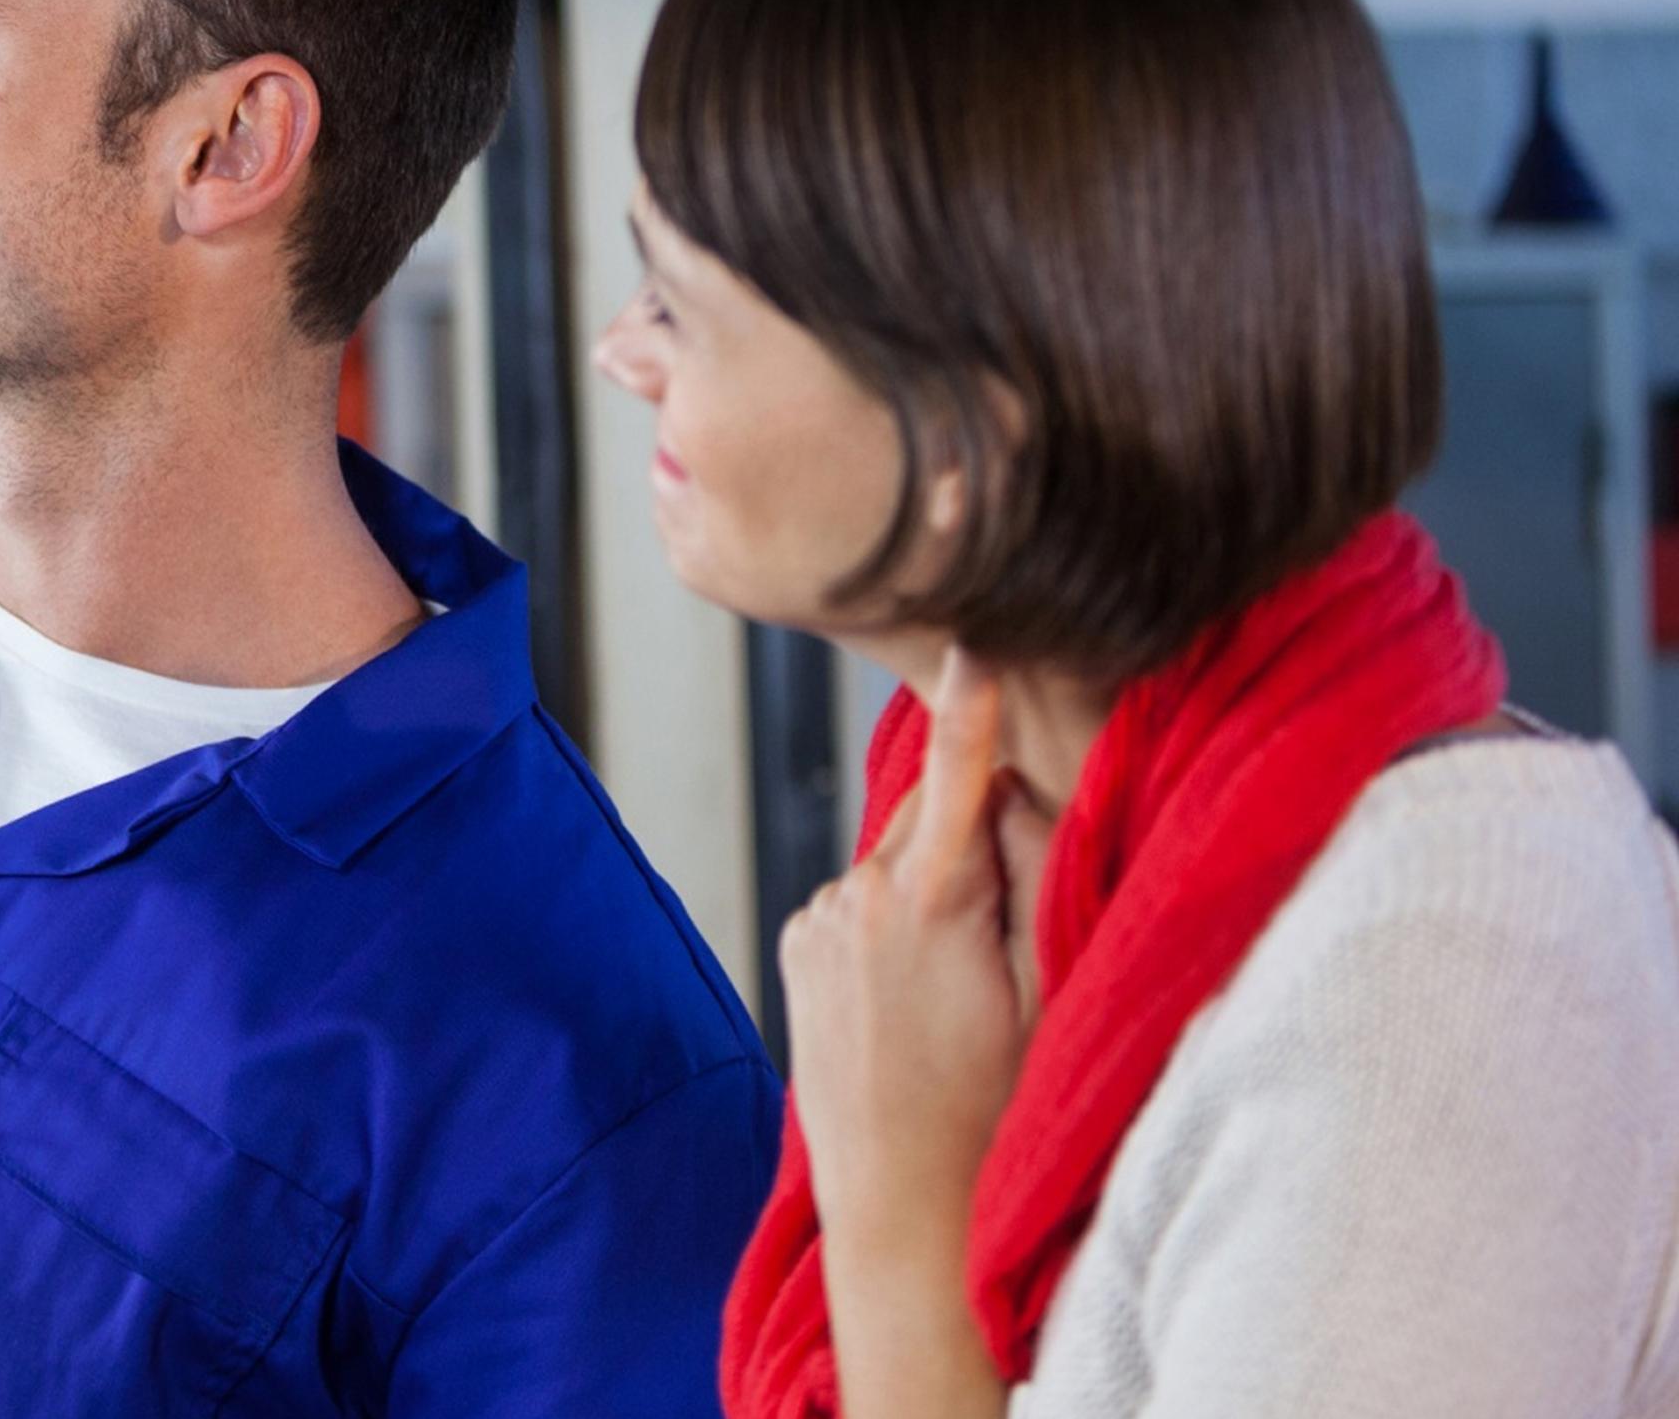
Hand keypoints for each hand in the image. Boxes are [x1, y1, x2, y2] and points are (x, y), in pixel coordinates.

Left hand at [782, 646, 1051, 1251]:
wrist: (902, 1198)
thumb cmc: (997, 1105)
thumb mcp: (1049, 991)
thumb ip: (1035, 882)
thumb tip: (1016, 798)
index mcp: (934, 899)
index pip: (958, 774)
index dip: (970, 707)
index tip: (971, 643)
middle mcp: (860, 894)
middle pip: (932, 820)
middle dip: (971, 842)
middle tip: (1006, 930)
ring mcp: (817, 918)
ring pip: (894, 864)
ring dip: (928, 891)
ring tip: (954, 986)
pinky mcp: (793, 943)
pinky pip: (856, 902)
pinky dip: (887, 922)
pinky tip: (909, 995)